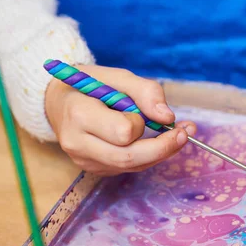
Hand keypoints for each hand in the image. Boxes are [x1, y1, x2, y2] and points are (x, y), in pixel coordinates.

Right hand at [45, 65, 195, 175]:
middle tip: (186, 133)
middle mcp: (78, 144)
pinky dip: (148, 156)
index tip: (145, 111)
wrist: (59, 101)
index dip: (140, 122)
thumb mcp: (117, 77)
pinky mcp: (95, 169)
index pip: (123, 132)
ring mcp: (85, 160)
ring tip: (178, 134)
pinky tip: (156, 142)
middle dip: (164, 147)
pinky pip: (129, 168)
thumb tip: (168, 117)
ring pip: (133, 166)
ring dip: (160, 152)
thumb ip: (145, 91)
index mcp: (79, 115)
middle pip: (130, 157)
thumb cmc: (90, 85)